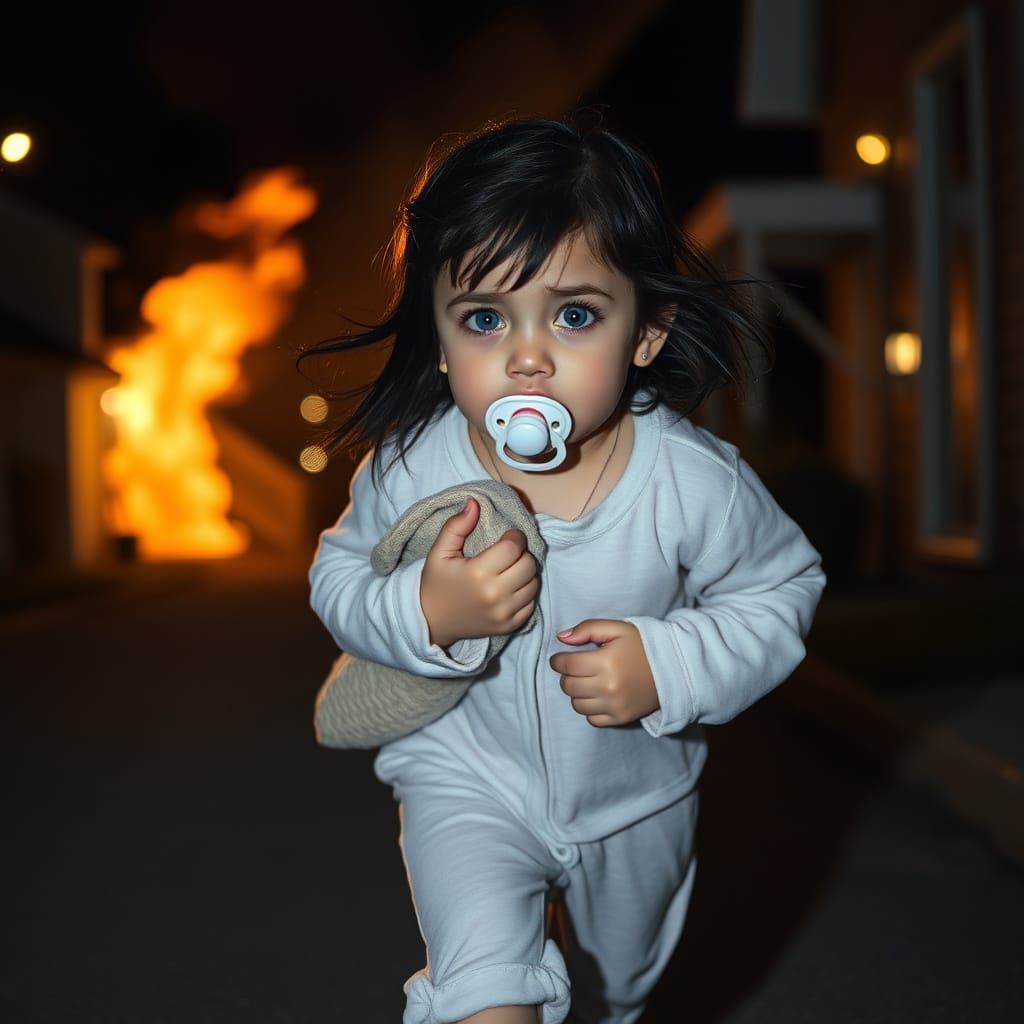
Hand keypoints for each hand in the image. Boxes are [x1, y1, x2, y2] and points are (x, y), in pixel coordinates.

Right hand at [420, 498, 538, 649]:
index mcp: (477, 573)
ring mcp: (504, 614)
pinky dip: (525, 592)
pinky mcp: (510, 626)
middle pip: (529, 564)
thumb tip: (475, 503)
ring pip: (534, 583)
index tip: (506, 537)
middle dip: (521, 554)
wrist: (432, 622)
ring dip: (525, 573)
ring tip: (509, 570)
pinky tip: (509, 588)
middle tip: (507, 554)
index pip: (514, 547)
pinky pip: (532, 603)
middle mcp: (495, 595)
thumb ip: (456, 526)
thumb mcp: (439, 552)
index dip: (514, 537)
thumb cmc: (436, 583)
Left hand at [549, 619, 659, 726]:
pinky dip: (589, 709)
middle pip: (568, 686)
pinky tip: (598, 696)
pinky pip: (591, 719)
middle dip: (567, 676)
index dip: (558, 661)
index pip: (567, 666)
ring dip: (577, 693)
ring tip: (588, 682)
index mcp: (606, 661)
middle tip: (576, 669)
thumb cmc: (642, 646)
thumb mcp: (618, 629)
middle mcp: (609, 686)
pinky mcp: (620, 718)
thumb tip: (562, 638)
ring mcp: (614, 705)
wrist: (672, 669)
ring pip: (576, 704)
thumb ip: (588, 628)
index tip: (559, 659)